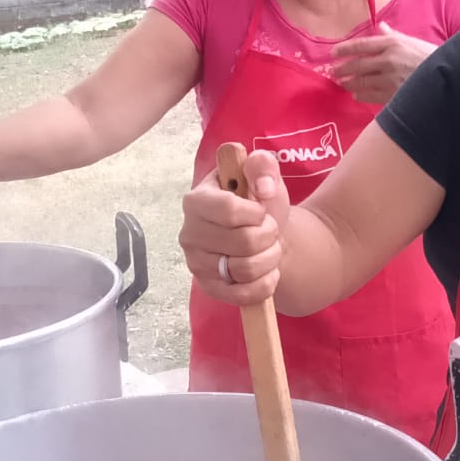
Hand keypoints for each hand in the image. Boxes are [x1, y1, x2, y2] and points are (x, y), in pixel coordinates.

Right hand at [179, 150, 289, 305]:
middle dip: (269, 235)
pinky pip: (244, 295)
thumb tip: (264, 187)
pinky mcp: (208, 288)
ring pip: (246, 269)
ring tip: (270, 249)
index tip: (261, 210)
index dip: (256, 213)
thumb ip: (263, 165)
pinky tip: (268, 272)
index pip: (228, 210)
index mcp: (197, 200)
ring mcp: (196, 264)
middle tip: (270, 230)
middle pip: (244, 242)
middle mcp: (189, 233)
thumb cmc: (259, 204)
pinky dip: (266, 284)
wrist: (262, 239)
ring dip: (270, 259)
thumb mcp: (264, 176)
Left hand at [331, 21, 436, 105]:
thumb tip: (381, 27)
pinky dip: (361, 95)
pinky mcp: (394, 95)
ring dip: (349, 83)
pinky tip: (356, 95)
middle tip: (333, 72)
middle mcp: (389, 60)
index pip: (362, 45)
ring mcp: (390, 79)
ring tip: (342, 83)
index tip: (333, 53)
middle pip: (358, 65)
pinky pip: (370, 96)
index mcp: (393, 44)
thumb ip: (393, 36)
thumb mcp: (412, 42)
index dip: (345, 49)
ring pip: (362, 82)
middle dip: (343, 69)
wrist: (449, 77)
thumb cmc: (431, 57)